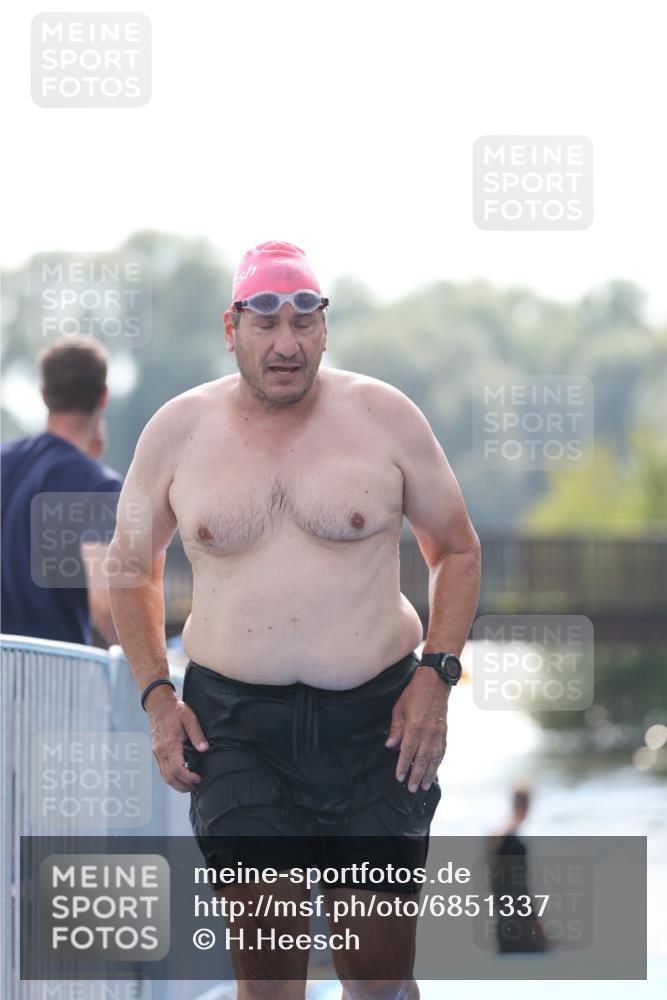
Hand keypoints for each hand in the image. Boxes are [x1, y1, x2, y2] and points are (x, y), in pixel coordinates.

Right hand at [146, 686, 208, 792]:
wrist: (159, 705)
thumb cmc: (175, 710)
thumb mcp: (190, 718)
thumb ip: (197, 734)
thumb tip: (204, 749)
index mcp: (170, 744)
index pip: (177, 769)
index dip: (188, 777)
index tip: (199, 778)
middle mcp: (161, 751)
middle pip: (169, 777)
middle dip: (182, 786)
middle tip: (196, 787)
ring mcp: (157, 753)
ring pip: (164, 776)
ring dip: (176, 784)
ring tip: (190, 784)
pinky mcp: (157, 752)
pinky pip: (162, 770)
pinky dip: (171, 776)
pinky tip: (181, 775)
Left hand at [384, 668, 448, 792]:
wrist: (435, 682)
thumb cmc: (414, 693)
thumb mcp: (399, 708)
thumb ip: (396, 728)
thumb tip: (390, 745)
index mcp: (415, 727)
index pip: (408, 752)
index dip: (403, 766)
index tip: (399, 777)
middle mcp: (428, 733)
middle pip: (422, 759)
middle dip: (417, 775)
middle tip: (412, 788)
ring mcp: (438, 733)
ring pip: (434, 758)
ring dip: (429, 773)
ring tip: (425, 785)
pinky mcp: (444, 731)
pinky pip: (442, 750)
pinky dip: (438, 762)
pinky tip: (435, 768)